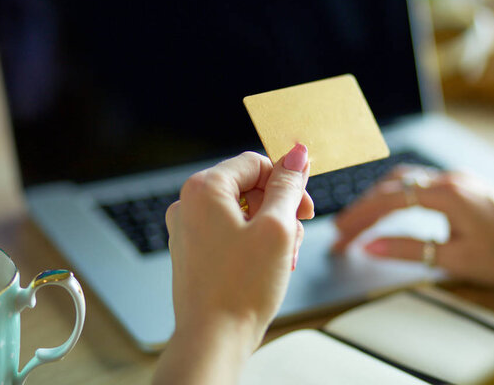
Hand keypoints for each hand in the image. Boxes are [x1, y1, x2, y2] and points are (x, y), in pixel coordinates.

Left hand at [154, 145, 311, 384]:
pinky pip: (231, 232)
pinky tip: (269, 265)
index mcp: (203, 189)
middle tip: (296, 234)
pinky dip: (254, 243)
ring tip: (284, 257)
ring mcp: (189, 229)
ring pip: (243, 212)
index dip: (286, 180)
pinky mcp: (194, 251)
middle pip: (249, 187)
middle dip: (279, 209)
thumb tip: (296, 154)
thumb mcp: (276, 228)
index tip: (305, 204)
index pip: (254, 163)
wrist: (214, 339)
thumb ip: (287, 185)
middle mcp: (189, 204)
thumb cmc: (241, 287)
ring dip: (271, 229)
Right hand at [334, 165, 493, 285]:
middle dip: (363, 208)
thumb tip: (370, 247)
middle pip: (392, 186)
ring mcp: (457, 179)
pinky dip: (397, 194)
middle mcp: (449, 180)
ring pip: (404, 180)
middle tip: (341, 230)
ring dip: (378, 198)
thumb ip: (409, 250)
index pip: (389, 201)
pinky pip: (419, 182)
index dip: (361, 219)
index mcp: (447, 195)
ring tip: (358, 218)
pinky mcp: (464, 185)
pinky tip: (391, 206)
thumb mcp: (457, 259)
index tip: (341, 236)